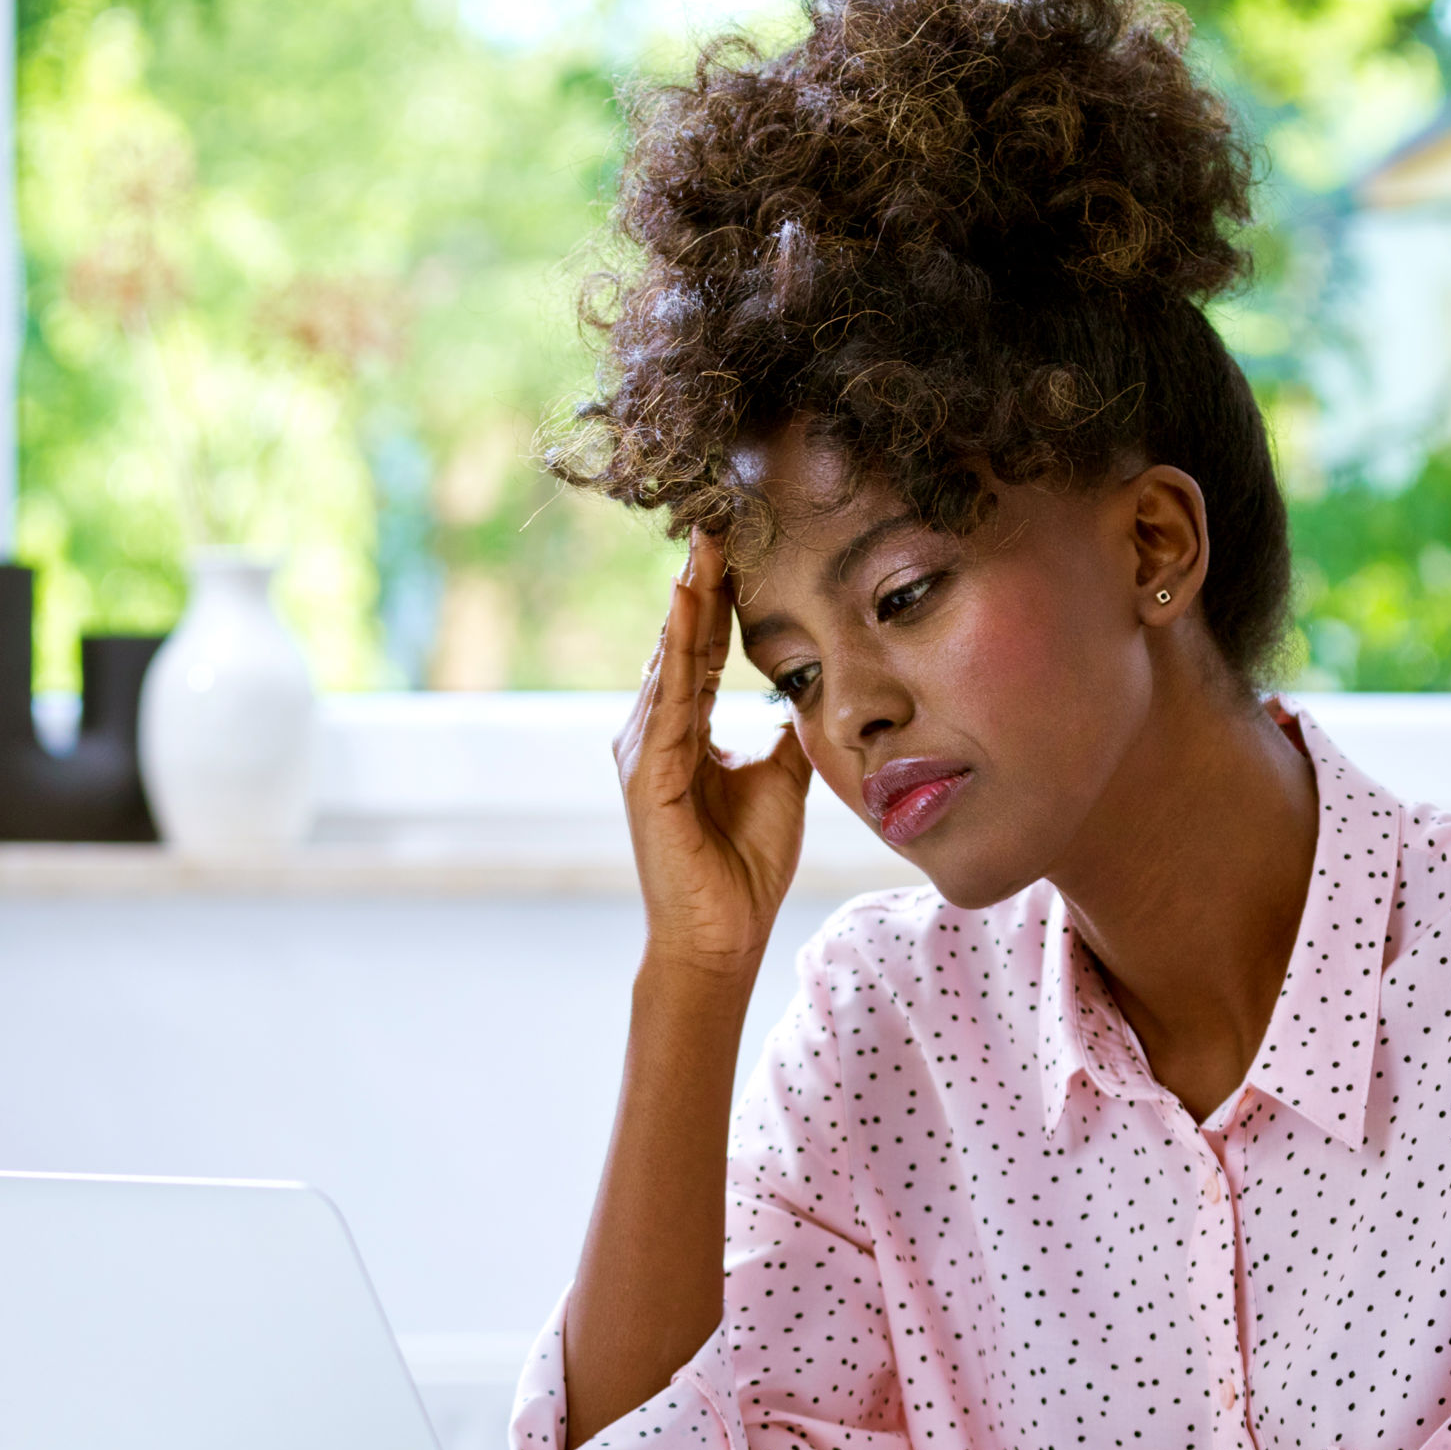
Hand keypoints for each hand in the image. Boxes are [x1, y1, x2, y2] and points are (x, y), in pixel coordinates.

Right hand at [614, 531, 810, 982]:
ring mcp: (647, 751)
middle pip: (682, 639)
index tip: (740, 540)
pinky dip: (675, 647)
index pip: (703, 647)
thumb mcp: (781, 776)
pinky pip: (668, 698)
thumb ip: (783, 728)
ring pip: (671, 657)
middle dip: (701, 579)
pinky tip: (685, 602)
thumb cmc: (746, 863)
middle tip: (718, 516)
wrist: (722, 933)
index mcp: (687, 730)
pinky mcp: (649, 774)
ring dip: (687, 598)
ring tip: (705, 542)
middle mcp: (657, 731)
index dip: (721, 595)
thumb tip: (803, 687)